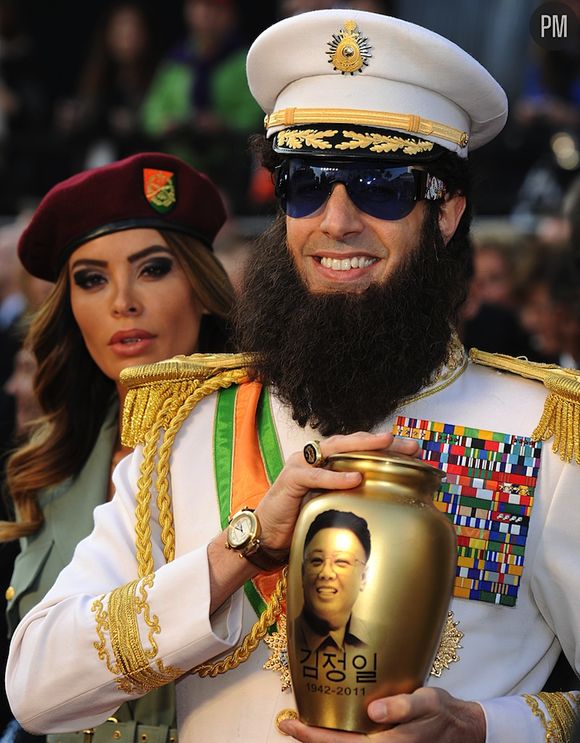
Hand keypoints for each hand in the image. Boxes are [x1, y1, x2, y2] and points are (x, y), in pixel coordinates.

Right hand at [255, 431, 418, 552]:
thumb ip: (352, 497)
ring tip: (385, 444)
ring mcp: (302, 464)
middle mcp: (315, 457)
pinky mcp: (291, 479)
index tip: (415, 452)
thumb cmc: (300, 519)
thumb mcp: (332, 506)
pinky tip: (355, 477)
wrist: (267, 534)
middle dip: (382, 442)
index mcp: (327, 462)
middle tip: (409, 445)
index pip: (360, 448)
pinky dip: (335, 476)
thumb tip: (390, 504)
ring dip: (362, 446)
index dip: (386, 448)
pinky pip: (315, 475)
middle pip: (352, 442)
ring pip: (335, 449)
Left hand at [278, 688, 485, 741]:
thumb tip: (374, 711)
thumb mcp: (427, 702)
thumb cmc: (442, 713)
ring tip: (299, 724)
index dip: (314, 737)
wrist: (462, 730)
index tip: (292, 724)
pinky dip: (337, 739)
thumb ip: (401, 706)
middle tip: (285, 724)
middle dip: (310, 739)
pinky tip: (327, 726)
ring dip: (321, 741)